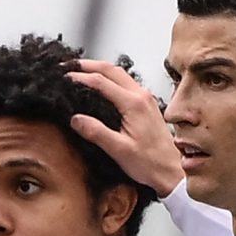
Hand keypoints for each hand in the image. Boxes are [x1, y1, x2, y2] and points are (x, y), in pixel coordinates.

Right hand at [67, 59, 184, 196]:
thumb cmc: (149, 163)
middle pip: (111, 69)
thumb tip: (76, 119)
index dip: (80, 77)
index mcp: (134, 104)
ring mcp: (145, 99)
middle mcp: (141, 97)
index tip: (64, 78)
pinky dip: (110, 78)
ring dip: (99, 69)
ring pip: (119, 74)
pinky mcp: (146, 104)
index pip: (101, 82)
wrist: (171, 170)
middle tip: (69, 65)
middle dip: (88, 65)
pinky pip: (126, 82)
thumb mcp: (119, 150)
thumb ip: (97, 132)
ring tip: (81, 70)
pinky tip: (101, 85)